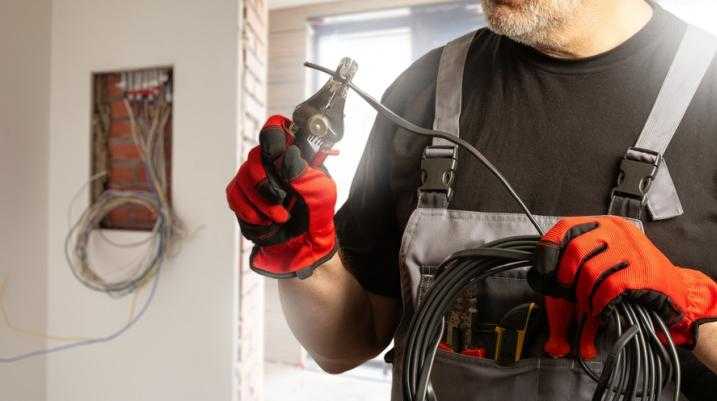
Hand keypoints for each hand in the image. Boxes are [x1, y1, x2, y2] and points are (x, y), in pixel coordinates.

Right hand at [226, 115, 337, 278]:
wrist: (305, 244)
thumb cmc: (316, 213)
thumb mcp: (320, 191)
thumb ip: (303, 172)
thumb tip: (287, 156)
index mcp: (291, 153)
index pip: (275, 128)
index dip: (273, 136)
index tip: (278, 154)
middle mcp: (269, 162)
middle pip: (255, 155)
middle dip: (268, 182)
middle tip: (284, 200)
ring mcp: (253, 178)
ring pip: (243, 176)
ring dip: (262, 201)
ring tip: (280, 217)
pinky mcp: (241, 196)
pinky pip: (233, 194)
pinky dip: (248, 210)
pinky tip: (264, 221)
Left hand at [528, 216, 716, 358]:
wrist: (673, 292)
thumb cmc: (629, 280)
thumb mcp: (600, 267)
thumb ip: (572, 273)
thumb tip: (541, 294)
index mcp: (602, 224)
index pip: (565, 227)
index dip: (548, 248)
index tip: (543, 270)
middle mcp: (616, 230)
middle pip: (574, 249)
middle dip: (564, 277)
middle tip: (566, 294)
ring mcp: (631, 248)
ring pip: (590, 272)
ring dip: (583, 295)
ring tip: (589, 304)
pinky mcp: (642, 270)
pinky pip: (607, 288)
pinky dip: (599, 303)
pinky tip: (602, 308)